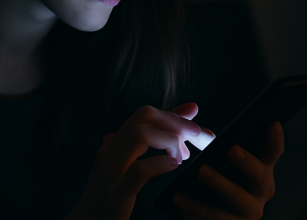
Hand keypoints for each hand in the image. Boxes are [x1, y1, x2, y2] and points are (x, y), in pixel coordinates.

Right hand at [66, 103, 215, 219]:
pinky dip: (160, 164)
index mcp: (115, 143)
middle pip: (144, 116)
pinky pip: (139, 170)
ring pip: (141, 136)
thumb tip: (182, 116)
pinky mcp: (116, 193)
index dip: (173, 112)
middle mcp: (110, 150)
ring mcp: (111, 170)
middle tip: (196, 134)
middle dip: (175, 121)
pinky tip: (172, 166)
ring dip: (169, 140)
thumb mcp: (130, 163)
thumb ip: (154, 141)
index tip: (194, 117)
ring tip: (180, 156)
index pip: (145, 114)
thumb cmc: (113, 192)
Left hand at [174, 121, 283, 219]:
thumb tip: (199, 125)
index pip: (272, 153)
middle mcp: (260, 192)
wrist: (209, 219)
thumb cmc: (216, 187)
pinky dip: (194, 205)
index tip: (273, 124)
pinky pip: (213, 215)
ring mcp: (248, 211)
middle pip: (260, 176)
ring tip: (201, 171)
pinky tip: (178, 196)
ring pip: (236, 197)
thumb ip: (215, 145)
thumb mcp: (221, 165)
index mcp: (261, 171)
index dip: (275, 139)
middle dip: (247, 162)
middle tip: (232, 150)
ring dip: (219, 183)